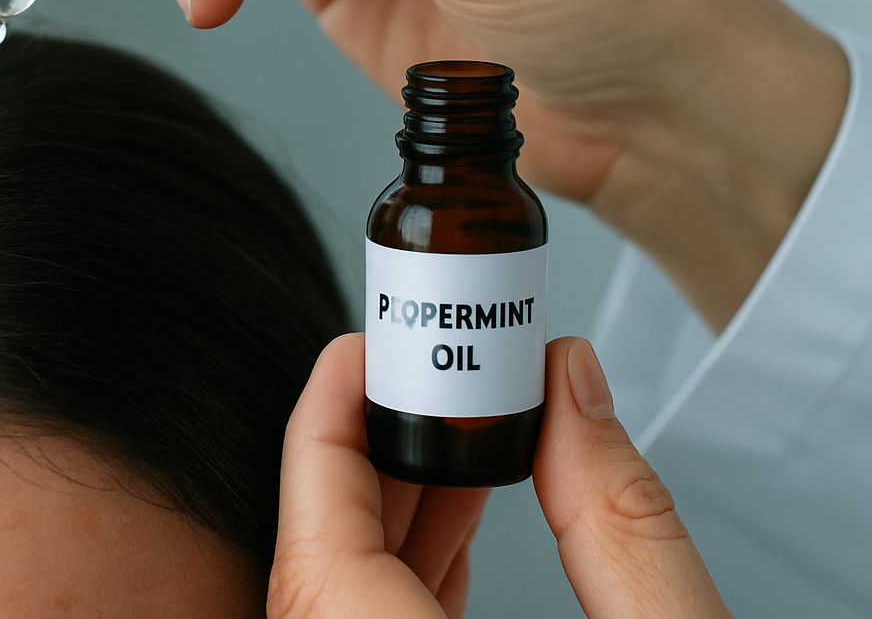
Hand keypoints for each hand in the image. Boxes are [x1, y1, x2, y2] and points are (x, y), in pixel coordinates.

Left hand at [270, 333, 731, 618]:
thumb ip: (620, 520)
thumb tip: (576, 385)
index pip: (313, 512)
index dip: (329, 408)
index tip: (361, 344)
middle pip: (324, 542)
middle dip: (383, 442)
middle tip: (430, 369)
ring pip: (343, 588)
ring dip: (402, 504)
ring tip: (465, 430)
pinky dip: (409, 566)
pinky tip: (459, 524)